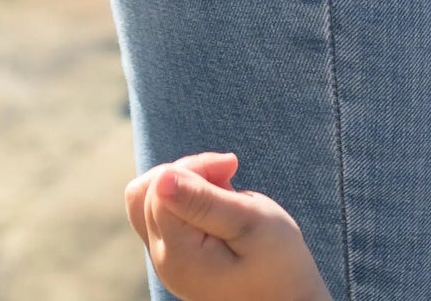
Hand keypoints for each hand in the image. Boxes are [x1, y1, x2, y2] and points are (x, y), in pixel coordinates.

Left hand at [124, 152, 331, 300]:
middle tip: (230, 174)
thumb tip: (162, 179)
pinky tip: (218, 202)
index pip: (160, 186)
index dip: (194, 167)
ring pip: (153, 200)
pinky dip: (188, 198)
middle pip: (152, 191)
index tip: (231, 168)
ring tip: (225, 188)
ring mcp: (167, 261)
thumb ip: (202, 200)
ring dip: (188, 182)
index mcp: (177, 254)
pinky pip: (165, 215)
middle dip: (190, 171)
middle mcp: (163, 260)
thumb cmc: (278, 264)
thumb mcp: (248, 223)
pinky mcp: (177, 258)